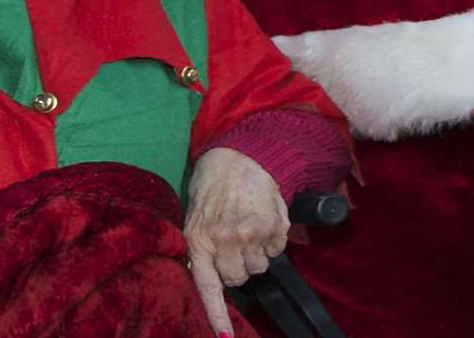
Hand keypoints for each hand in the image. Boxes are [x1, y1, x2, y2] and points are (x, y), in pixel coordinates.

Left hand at [184, 147, 289, 336]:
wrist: (240, 155)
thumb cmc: (214, 186)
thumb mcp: (197, 217)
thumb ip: (203, 247)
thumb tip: (213, 277)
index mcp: (200, 240)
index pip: (209, 287)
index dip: (217, 315)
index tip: (225, 337)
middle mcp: (224, 240)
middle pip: (238, 279)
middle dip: (238, 267)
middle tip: (236, 244)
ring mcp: (249, 235)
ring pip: (259, 267)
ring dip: (257, 254)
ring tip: (249, 228)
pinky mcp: (271, 227)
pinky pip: (276, 251)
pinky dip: (273, 241)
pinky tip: (263, 221)